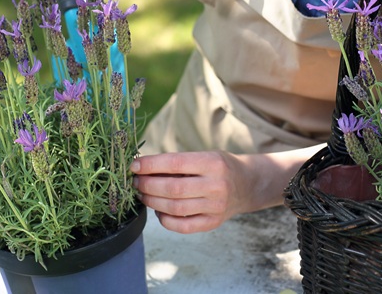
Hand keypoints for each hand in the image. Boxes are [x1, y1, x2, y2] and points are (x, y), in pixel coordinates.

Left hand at [130, 151, 247, 233]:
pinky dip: (165, 220)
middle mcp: (216, 186)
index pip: (174, 163)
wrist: (246, 185)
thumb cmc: (219, 167)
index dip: (150, 165)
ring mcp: (215, 207)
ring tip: (143, 194)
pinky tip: (159, 211)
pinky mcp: (213, 223)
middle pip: (172, 189)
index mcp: (212, 163)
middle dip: (147, 185)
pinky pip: (182, 226)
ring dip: (152, 201)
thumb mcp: (203, 156)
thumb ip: (176, 163)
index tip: (134, 166)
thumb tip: (143, 169)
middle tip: (135, 182)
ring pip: (175, 208)